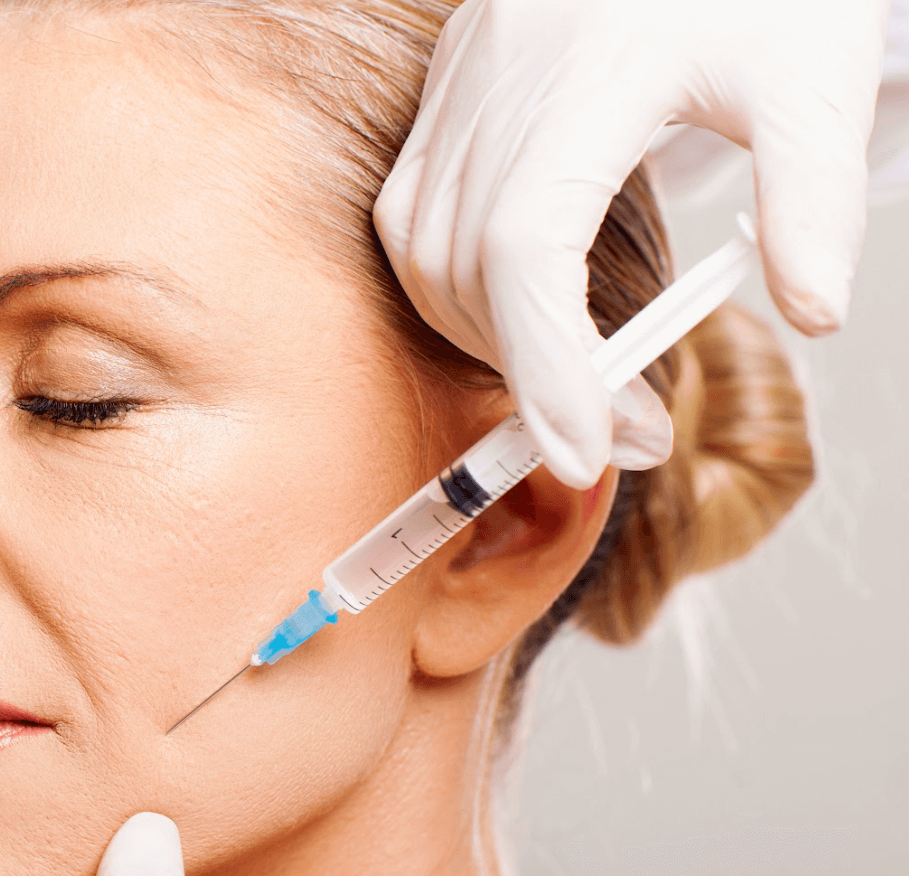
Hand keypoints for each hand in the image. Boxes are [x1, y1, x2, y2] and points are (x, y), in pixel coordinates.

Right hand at [374, 0, 890, 487]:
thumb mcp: (814, 75)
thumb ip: (814, 200)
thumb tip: (814, 315)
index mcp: (584, 77)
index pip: (523, 248)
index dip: (544, 362)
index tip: (589, 448)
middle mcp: (498, 84)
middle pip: (462, 267)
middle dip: (528, 372)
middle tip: (620, 433)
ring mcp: (460, 87)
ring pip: (421, 251)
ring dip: (485, 335)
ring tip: (575, 380)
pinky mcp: (450, 90)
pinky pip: (413, 213)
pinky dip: (454, 284)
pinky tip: (520, 308)